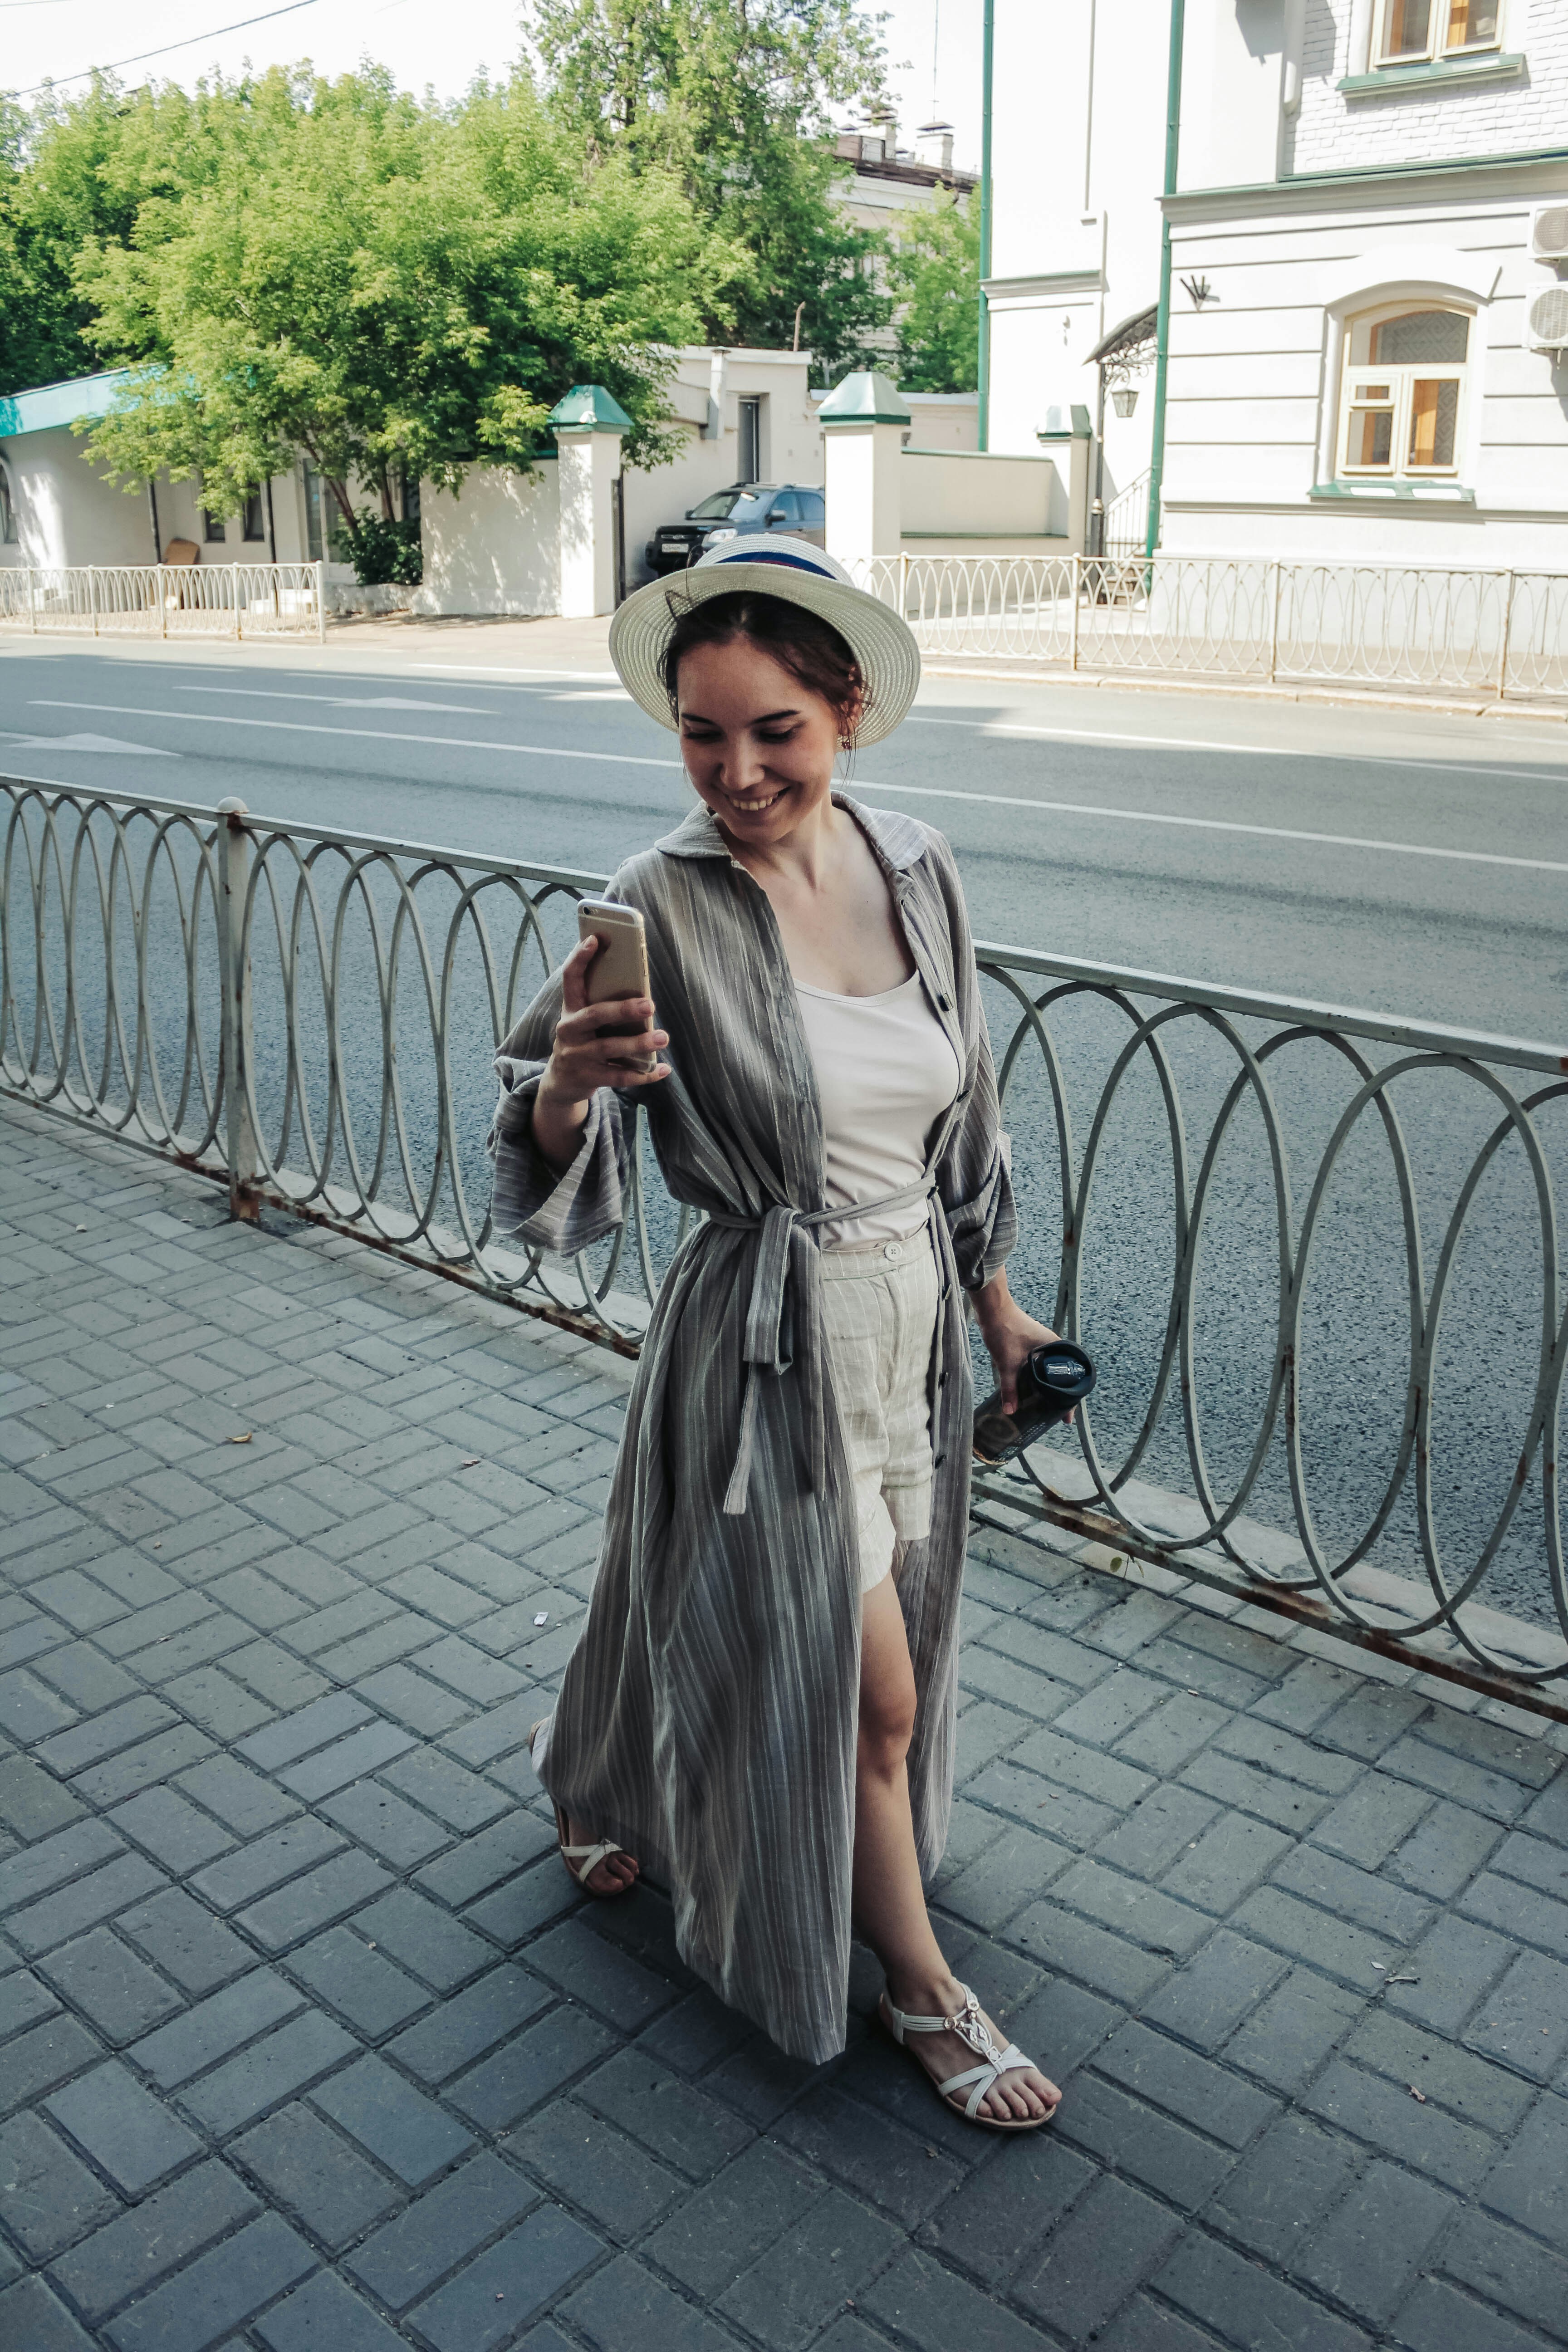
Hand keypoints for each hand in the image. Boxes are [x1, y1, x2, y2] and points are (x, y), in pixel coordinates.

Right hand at [532, 936, 667, 1172]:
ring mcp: (576, 1056)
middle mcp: (569, 1031)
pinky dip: (644, 1074)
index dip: (580, 958)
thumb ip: (602, 1004)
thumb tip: (640, 988)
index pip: (571, 979)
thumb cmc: (582, 1043)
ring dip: (638, 1043)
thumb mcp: (584, 1022)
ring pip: (608, 1048)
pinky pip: (619, 1076)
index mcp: (570, 1010)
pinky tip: (663, 1069)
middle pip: (595, 1015)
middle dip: (622, 1010)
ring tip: (663, 1037)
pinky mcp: (587, 1078)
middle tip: (649, 1005)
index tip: (595, 938)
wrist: (561, 1085)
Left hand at [973, 1269, 1064, 1416]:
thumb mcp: (1007, 1364)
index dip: (1069, 1399)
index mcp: (1055, 1348)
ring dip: (1046, 1388)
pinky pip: (1038, 1366)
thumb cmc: (1005, 1330)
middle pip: (1060, 1377)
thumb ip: (1010, 1389)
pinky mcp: (1030, 1346)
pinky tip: (1030, 1390)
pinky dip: (1036, 1379)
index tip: (1067, 1416)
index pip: (1070, 1378)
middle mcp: (1052, 1347)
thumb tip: (1010, 1411)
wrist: (992, 1309)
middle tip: (1055, 1415)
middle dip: (1058, 1396)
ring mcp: (1041, 1346)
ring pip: (1048, 1372)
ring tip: (1043, 1407)